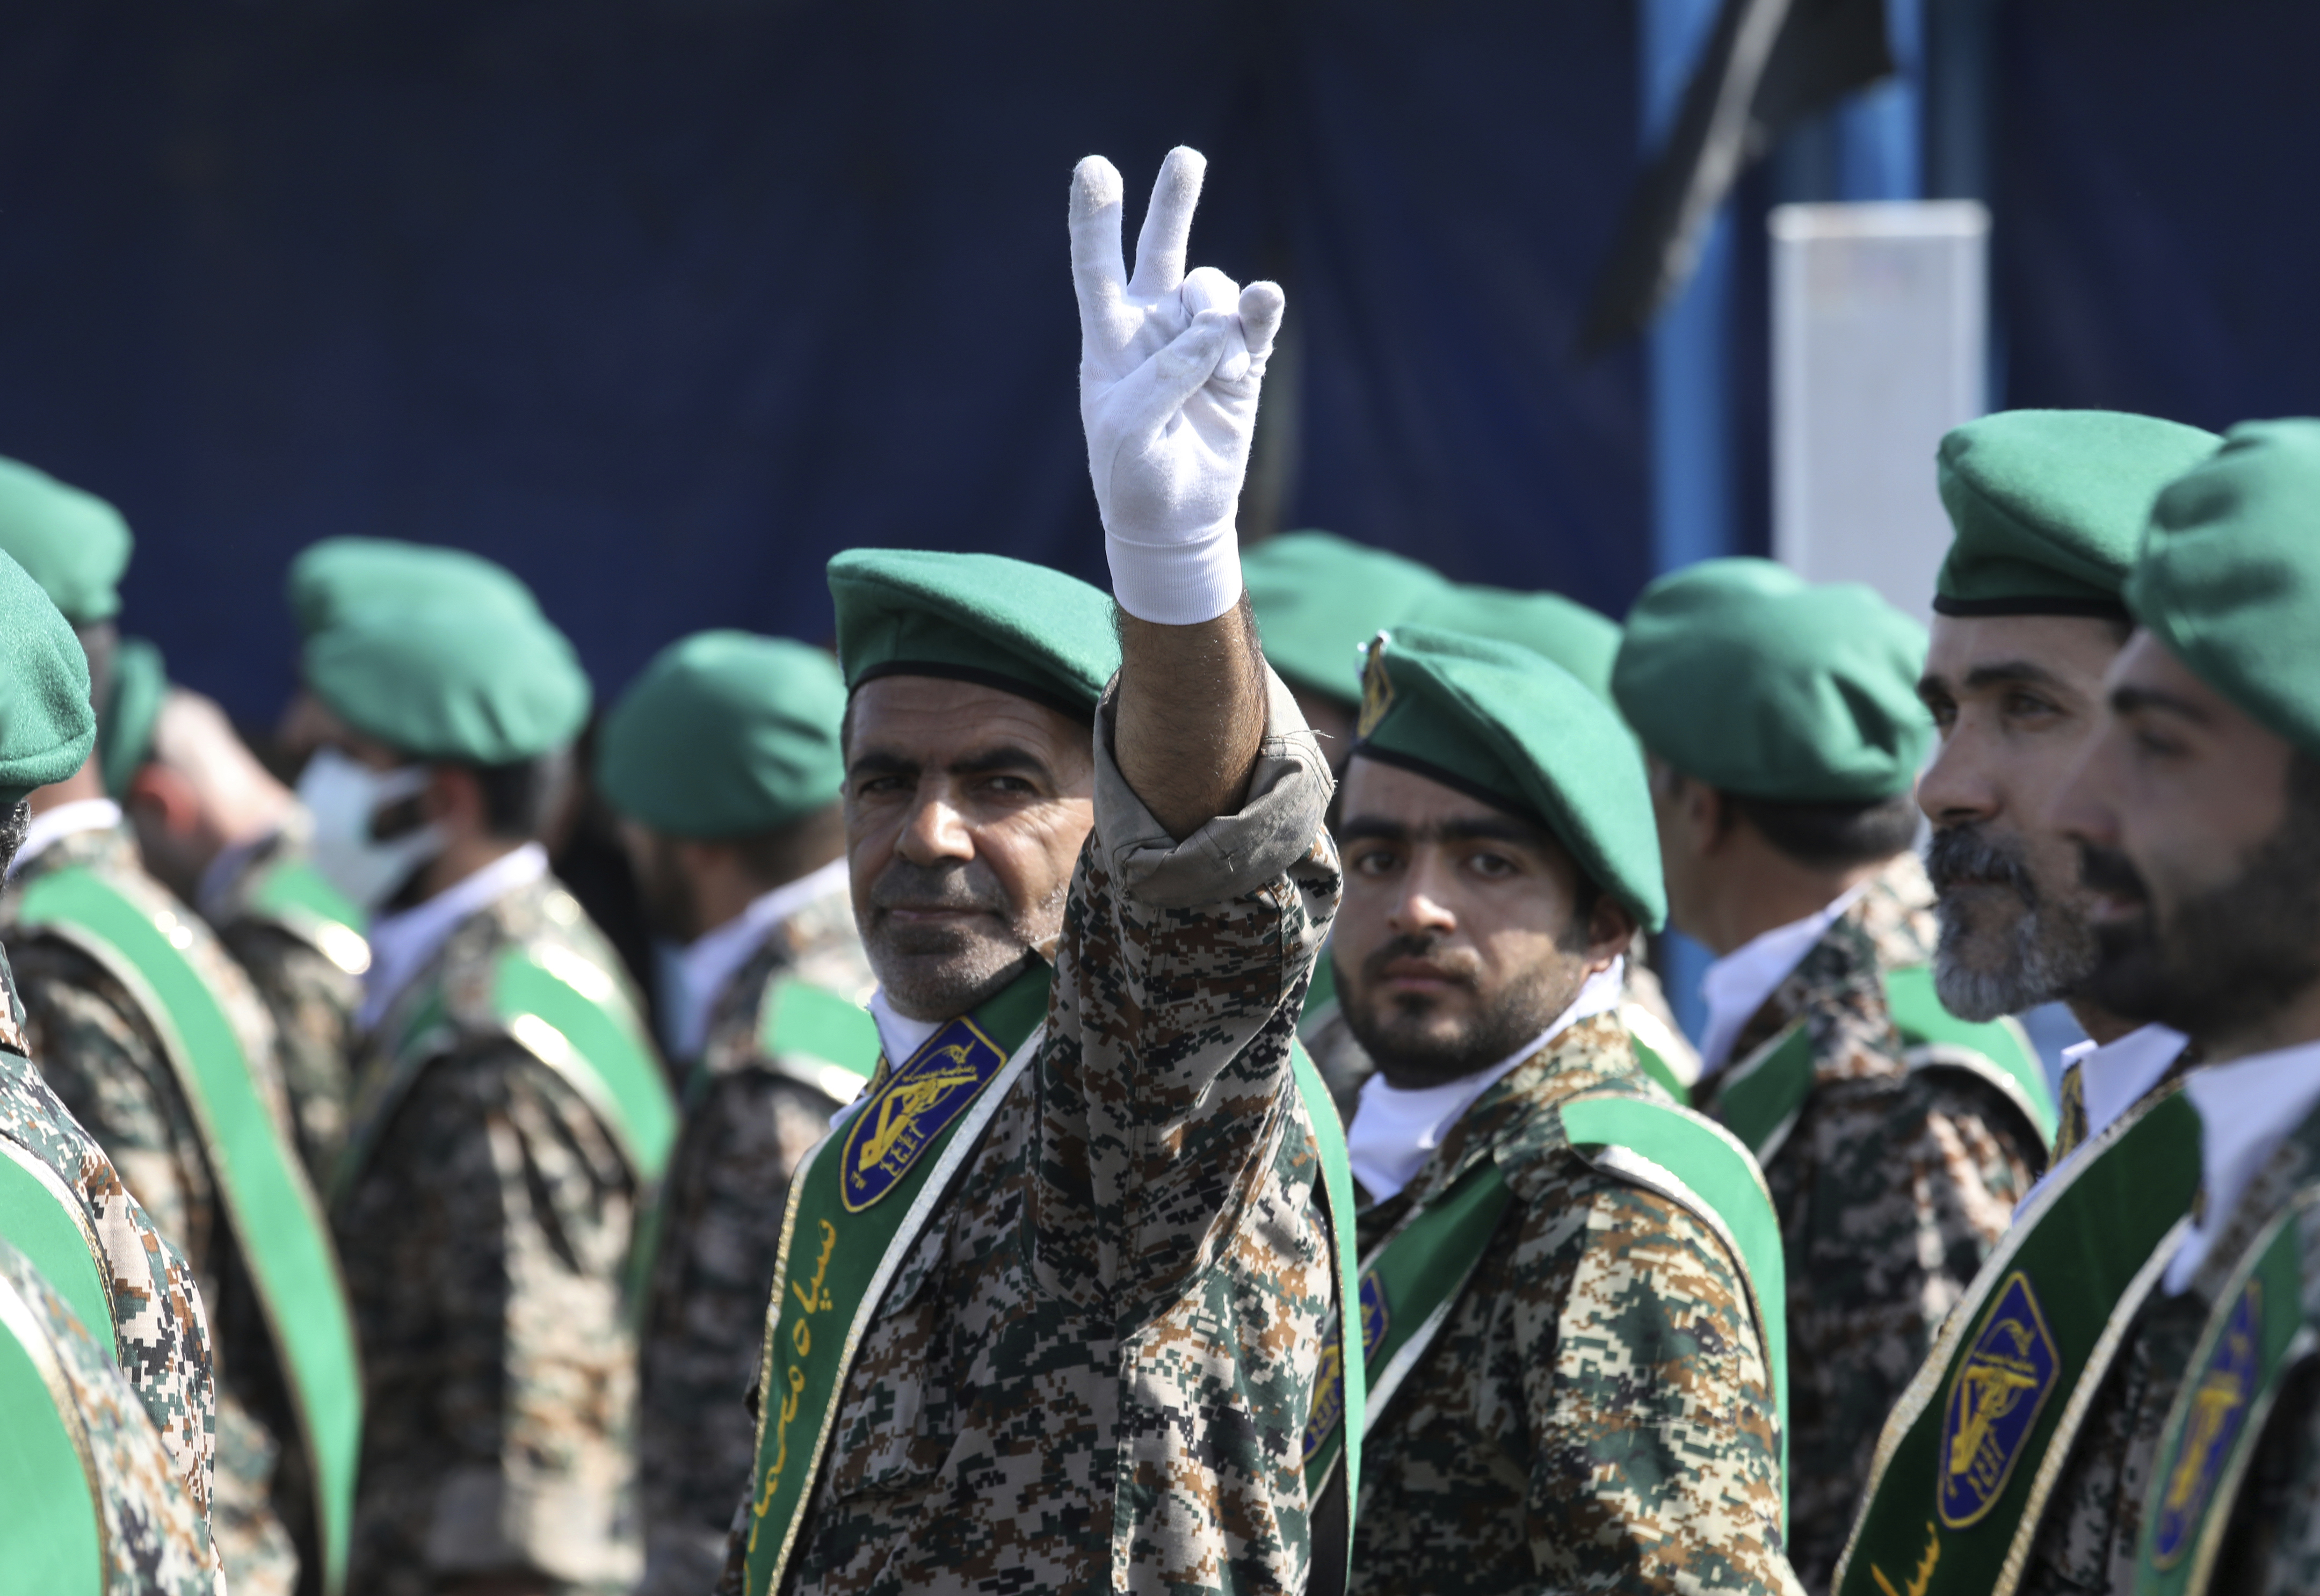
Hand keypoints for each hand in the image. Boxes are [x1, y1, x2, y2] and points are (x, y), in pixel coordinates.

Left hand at [1070, 147, 1284, 625]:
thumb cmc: (1133, 474)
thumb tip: (1221, 324)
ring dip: (1216, 318)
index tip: (1093, 167)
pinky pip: (1256, 320)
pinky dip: (1260, 312)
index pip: (1097, 269)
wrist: (1174, 519)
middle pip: (1160, 249)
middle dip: (1174, 202)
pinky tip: (1265, 301)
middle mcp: (1155, 327)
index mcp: (1109, 338)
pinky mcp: (1242, 362)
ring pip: (1215, 289)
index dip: (1094, 220)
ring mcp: (1201, 341)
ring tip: (1214, 371)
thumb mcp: (1131, 427)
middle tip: (1188, 158)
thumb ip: (1168, 371)